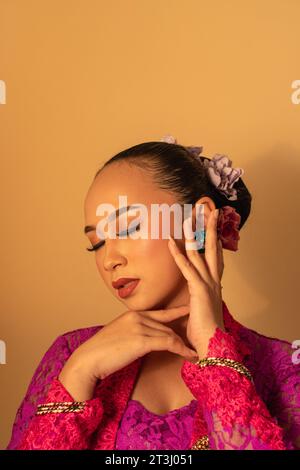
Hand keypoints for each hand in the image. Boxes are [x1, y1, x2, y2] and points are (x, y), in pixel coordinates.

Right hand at [59, 305, 197, 399]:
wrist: (88, 360)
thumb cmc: (101, 353)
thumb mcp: (119, 336)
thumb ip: (134, 333)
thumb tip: (146, 341)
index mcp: (132, 315)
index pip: (159, 313)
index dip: (176, 312)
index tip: (188, 309)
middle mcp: (137, 317)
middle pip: (166, 326)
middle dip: (181, 336)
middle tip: (195, 342)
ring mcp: (139, 327)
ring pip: (169, 334)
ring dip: (183, 345)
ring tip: (194, 353)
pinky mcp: (141, 340)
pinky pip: (168, 343)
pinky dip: (181, 349)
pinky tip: (188, 355)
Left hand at [168, 208, 224, 358]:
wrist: (211, 346)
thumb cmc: (204, 331)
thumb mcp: (200, 310)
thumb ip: (196, 300)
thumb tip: (191, 299)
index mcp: (214, 285)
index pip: (215, 257)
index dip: (214, 240)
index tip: (211, 226)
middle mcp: (214, 281)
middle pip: (213, 248)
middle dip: (211, 228)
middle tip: (209, 210)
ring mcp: (208, 284)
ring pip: (201, 253)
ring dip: (194, 235)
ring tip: (189, 218)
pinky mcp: (199, 290)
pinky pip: (187, 268)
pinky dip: (178, 255)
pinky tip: (171, 243)